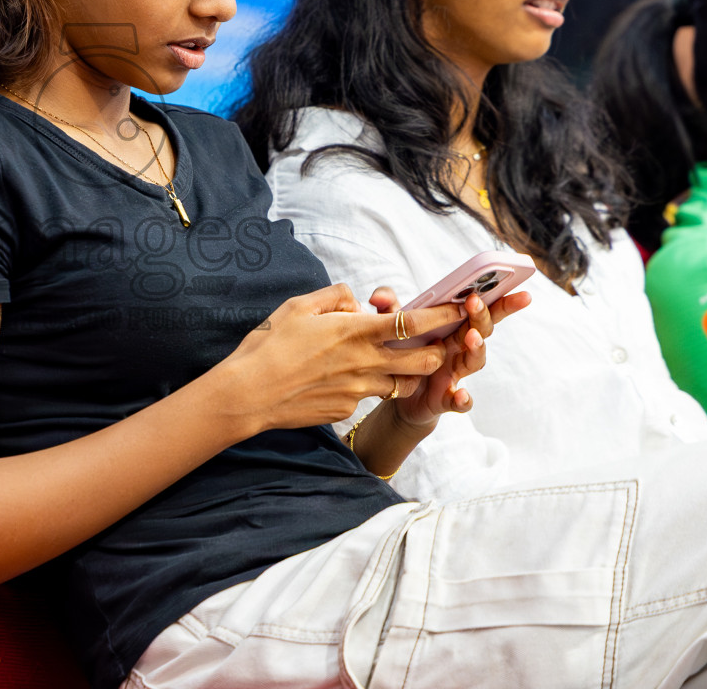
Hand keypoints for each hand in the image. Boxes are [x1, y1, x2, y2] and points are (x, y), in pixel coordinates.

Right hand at [213, 283, 465, 436]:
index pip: (414, 323)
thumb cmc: (269, 345)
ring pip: (402, 384)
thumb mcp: (299, 306)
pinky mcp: (347, 409)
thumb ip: (334, 297)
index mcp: (355, 332)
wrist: (248, 393)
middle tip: (435, 342)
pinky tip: (344, 379)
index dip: (442, 316)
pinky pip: (369, 396)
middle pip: (424, 361)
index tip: (458, 308)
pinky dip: (368, 386)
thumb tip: (355, 300)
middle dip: (437, 352)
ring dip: (406, 373)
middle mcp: (364, 363)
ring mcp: (358, 391)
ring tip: (393, 362)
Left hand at [367, 287, 530, 429]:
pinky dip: (463, 399)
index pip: (479, 310)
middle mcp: (459, 349)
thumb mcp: (394, 328)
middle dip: (485, 315)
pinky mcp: (446, 399)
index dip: (498, 298)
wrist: (395, 392)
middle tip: (476, 302)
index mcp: (452, 328)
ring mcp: (455, 374)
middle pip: (482, 330)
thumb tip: (378, 296)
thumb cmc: (402, 352)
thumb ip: (390, 309)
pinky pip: (459, 401)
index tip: (512, 284)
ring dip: (476, 348)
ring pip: (474, 361)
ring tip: (472, 337)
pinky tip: (461, 395)